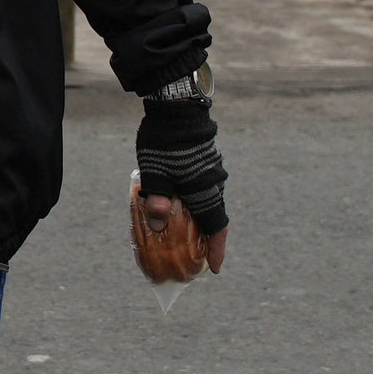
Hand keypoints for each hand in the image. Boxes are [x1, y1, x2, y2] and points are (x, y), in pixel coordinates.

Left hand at [132, 97, 228, 279]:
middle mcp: (214, 183)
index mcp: (205, 192)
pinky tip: (179, 199)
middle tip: (195, 253)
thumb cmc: (166, 142)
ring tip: (184, 228)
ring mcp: (212, 170)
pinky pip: (203, 187)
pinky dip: (195, 200)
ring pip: (208, 201)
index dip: (217, 250)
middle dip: (205, 237)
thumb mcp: (155, 174)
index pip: (216, 229)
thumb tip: (158, 226)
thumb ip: (157, 201)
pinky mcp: (206, 159)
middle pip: (213, 217)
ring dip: (199, 217)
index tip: (216, 268)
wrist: (178, 105)